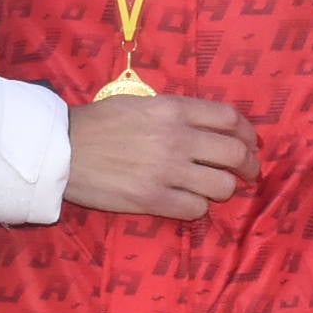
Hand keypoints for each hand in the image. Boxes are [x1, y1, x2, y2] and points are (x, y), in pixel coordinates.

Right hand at [66, 94, 258, 219]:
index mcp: (173, 110)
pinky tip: (188, 202)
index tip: (250, 143)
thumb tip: (206, 125)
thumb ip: (174, 112)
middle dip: (248, 166)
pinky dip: (197, 207)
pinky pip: (195, 209)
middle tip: (247, 173)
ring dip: (224, 189)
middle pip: (235, 154)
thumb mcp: (140, 103)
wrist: (62, 150)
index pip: (229, 119)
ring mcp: (166, 171)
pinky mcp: (153, 199)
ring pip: (222, 186)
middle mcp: (176, 139)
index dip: (248, 133)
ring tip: (216, 190)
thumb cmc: (97, 123)